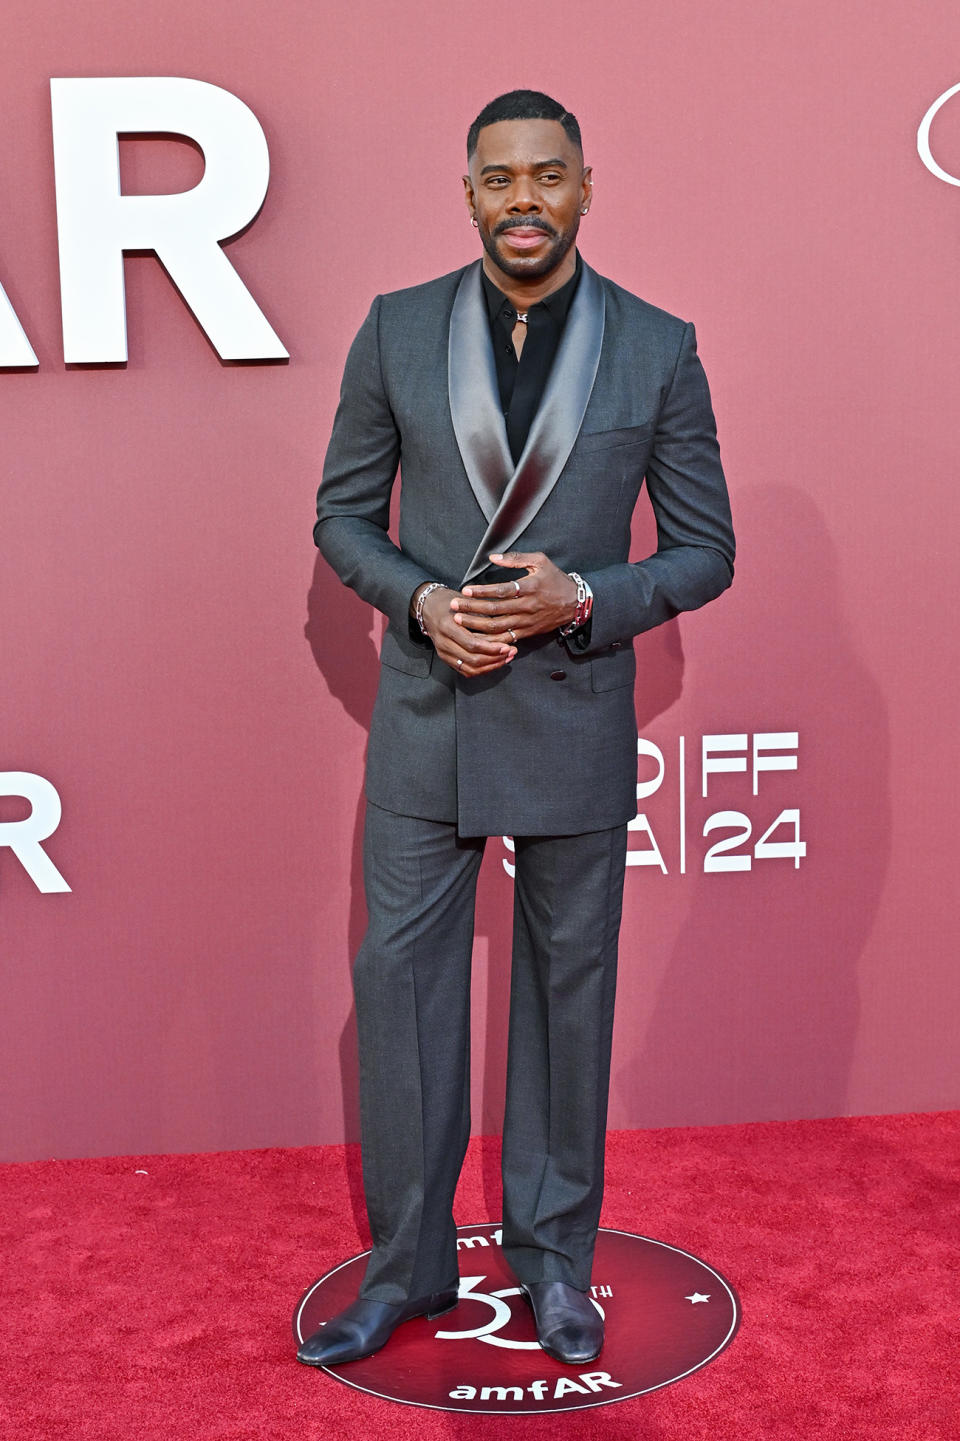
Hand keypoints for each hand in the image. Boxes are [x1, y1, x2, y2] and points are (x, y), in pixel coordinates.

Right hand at [413, 583, 517, 676]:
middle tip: (511, 652)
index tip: (508, 646)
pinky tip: (494, 663)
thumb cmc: (449, 602)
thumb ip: (482, 617)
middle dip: (495, 659)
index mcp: (447, 626)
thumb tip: (505, 629)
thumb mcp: (465, 603)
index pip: (472, 644)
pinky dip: (481, 670)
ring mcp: (443, 652)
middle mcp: (443, 642)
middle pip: (472, 659)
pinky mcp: (445, 658)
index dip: (492, 648)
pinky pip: (465, 671)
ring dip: (490, 666)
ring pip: (470, 669)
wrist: (428, 607)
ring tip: (506, 658)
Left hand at [451, 551, 577, 640]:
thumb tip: (493, 557)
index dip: (482, 591)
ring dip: (476, 624)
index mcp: (530, 587)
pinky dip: (490, 639)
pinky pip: (505, 638)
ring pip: (498, 626)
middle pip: (495, 610)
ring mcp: (527, 622)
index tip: (465, 589)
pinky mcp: (527, 633)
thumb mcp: (540, 561)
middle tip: (454, 605)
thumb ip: (516, 558)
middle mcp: (527, 606)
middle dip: (472, 608)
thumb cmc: (555, 579)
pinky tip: (475, 637)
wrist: (575, 604)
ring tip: (459, 620)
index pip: (501, 590)